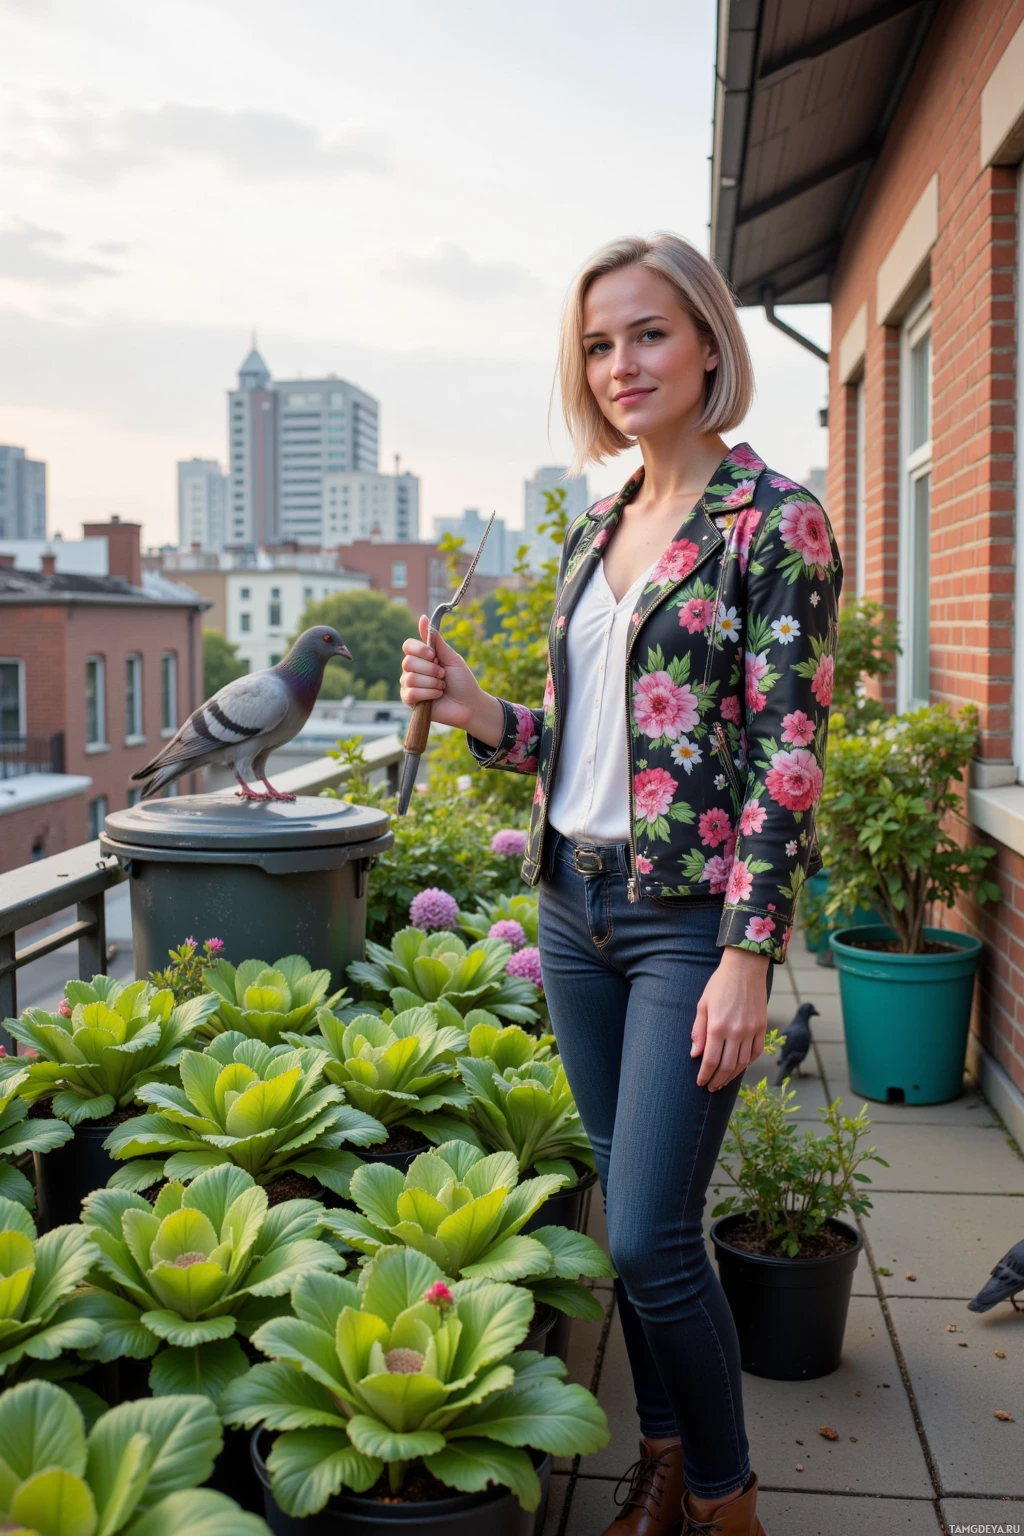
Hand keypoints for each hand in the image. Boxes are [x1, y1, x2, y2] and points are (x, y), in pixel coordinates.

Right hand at [400, 616, 503, 742]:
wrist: (469, 704)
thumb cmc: (462, 681)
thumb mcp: (451, 657)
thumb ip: (436, 640)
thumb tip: (423, 618)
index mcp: (421, 658)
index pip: (408, 646)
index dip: (419, 650)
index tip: (434, 655)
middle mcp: (412, 670)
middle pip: (408, 662)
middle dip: (430, 669)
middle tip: (443, 675)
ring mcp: (409, 686)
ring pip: (410, 678)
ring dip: (432, 683)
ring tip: (442, 687)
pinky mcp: (410, 701)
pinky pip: (411, 693)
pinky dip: (429, 693)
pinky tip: (437, 696)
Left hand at [691, 946, 769, 1091]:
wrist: (745, 968)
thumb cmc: (719, 985)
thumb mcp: (703, 1005)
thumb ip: (698, 1031)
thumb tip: (695, 1054)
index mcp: (717, 1027)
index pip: (710, 1060)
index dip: (705, 1075)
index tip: (701, 1083)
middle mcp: (735, 1032)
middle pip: (727, 1066)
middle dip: (718, 1080)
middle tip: (711, 1087)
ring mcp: (751, 1030)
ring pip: (742, 1062)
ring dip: (732, 1075)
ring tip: (723, 1081)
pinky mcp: (762, 1027)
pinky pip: (756, 1052)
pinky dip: (748, 1063)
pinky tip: (740, 1066)